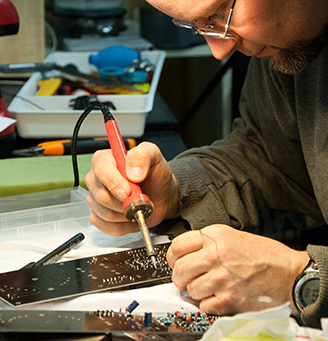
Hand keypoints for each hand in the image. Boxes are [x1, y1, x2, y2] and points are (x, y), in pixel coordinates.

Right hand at [85, 142, 179, 235]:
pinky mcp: (98, 215)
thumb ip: (142, 156)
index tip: (128, 192)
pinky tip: (132, 217)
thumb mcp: (153, 156)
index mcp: (105, 159)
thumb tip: (132, 172)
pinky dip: (123, 226)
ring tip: (138, 207)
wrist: (160, 194)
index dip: (114, 183)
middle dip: (125, 202)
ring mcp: (95, 198)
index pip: (101, 170)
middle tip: (141, 199)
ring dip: (127, 214)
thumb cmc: (154, 174)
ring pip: (105, 214)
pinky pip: (106, 226)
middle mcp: (96, 178)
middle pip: (101, 196)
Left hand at [167, 224, 308, 314]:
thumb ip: (205, 243)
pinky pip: (203, 305)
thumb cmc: (262, 254)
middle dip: (179, 276)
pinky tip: (219, 295)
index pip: (176, 246)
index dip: (172, 256)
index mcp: (215, 237)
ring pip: (189, 289)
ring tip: (209, 286)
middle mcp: (215, 255)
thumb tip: (183, 255)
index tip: (175, 261)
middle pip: (178, 269)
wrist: (286, 272)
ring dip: (196, 291)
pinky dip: (208, 304)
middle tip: (187, 277)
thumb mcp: (231, 236)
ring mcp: (221, 278)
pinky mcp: (228, 299)